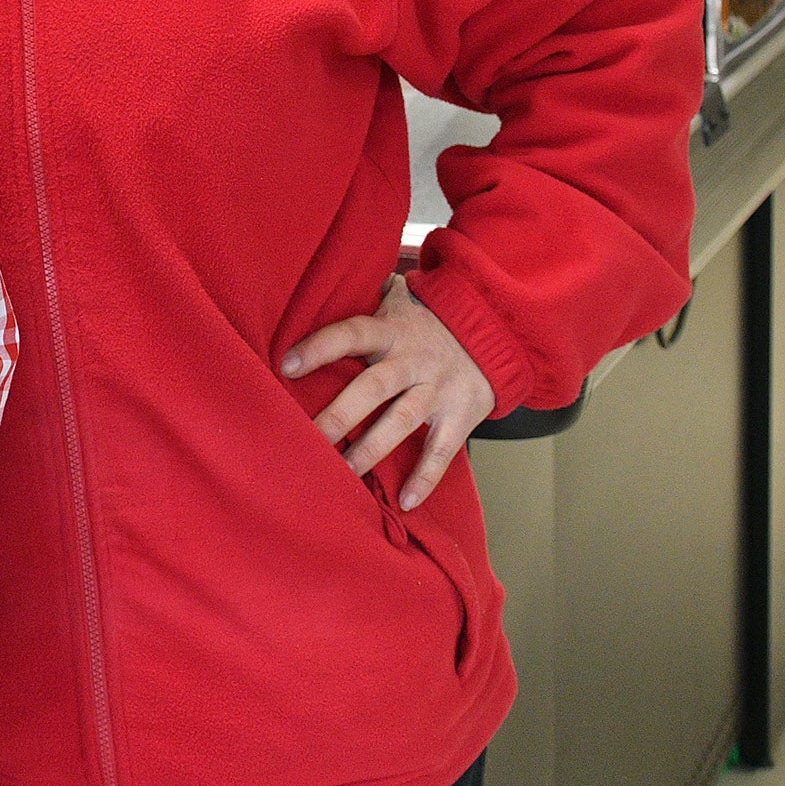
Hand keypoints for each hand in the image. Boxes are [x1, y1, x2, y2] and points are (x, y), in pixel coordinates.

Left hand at [280, 275, 497, 509]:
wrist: (497, 330)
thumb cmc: (428, 319)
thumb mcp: (399, 298)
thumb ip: (363, 295)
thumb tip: (314, 282)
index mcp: (391, 331)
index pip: (351, 333)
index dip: (320, 347)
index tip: (287, 365)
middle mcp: (413, 360)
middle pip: (372, 387)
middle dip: (339, 415)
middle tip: (306, 439)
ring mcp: (438, 389)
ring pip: (401, 421)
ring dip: (370, 450)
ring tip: (342, 475)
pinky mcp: (461, 415)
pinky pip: (442, 450)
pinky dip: (426, 477)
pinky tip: (407, 503)